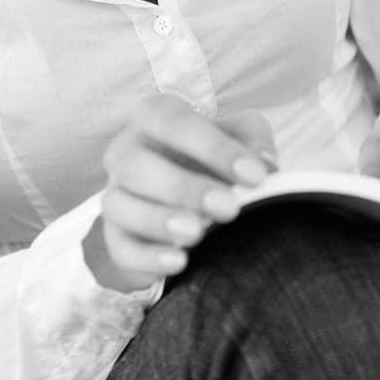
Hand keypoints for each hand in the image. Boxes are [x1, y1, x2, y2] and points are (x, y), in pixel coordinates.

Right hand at [85, 93, 277, 290]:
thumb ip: (253, 138)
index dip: (215, 148)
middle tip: (228, 208)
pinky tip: (178, 262)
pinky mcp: (114, 235)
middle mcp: (126, 150)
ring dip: (158, 220)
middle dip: (184, 188)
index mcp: (153, 117)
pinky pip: (119, 246)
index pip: (175, 124)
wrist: (190, 198)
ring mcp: (115, 193)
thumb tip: (264, 164)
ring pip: (119, 205)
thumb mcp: (239, 136)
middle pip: (137, 165)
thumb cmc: (213, 157)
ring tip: (197, 234)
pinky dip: (147, 257)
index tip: (256, 176)